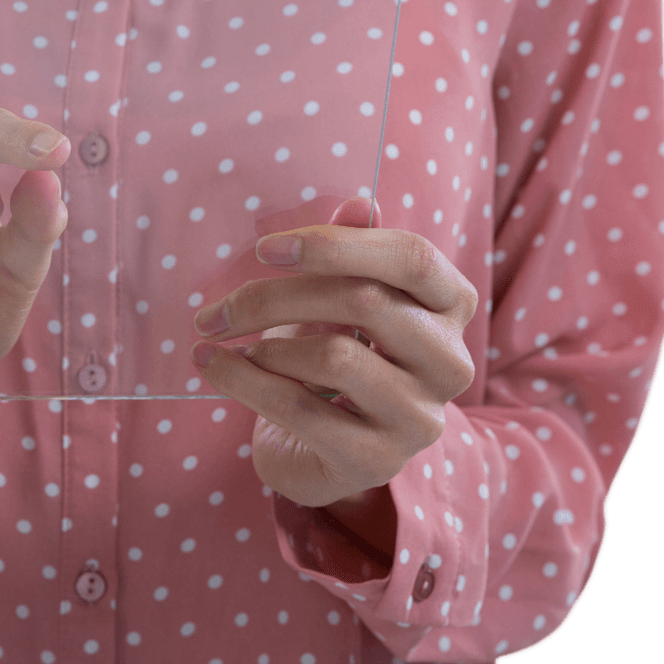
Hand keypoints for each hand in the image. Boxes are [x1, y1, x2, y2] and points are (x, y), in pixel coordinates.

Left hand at [190, 196, 477, 508]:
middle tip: (215, 309)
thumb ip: (351, 252)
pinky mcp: (376, 460)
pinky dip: (244, 381)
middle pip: (364, 301)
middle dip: (274, 297)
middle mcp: (449, 361)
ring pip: (333, 356)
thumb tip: (358, 203)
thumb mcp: (340, 300)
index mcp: (450, 305)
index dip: (335, 246)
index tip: (264, 249)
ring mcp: (419, 417)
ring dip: (261, 345)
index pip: (411, 257)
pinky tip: (214, 366)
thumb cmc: (334, 357)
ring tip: (223, 343)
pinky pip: (299, 407)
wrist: (321, 452)